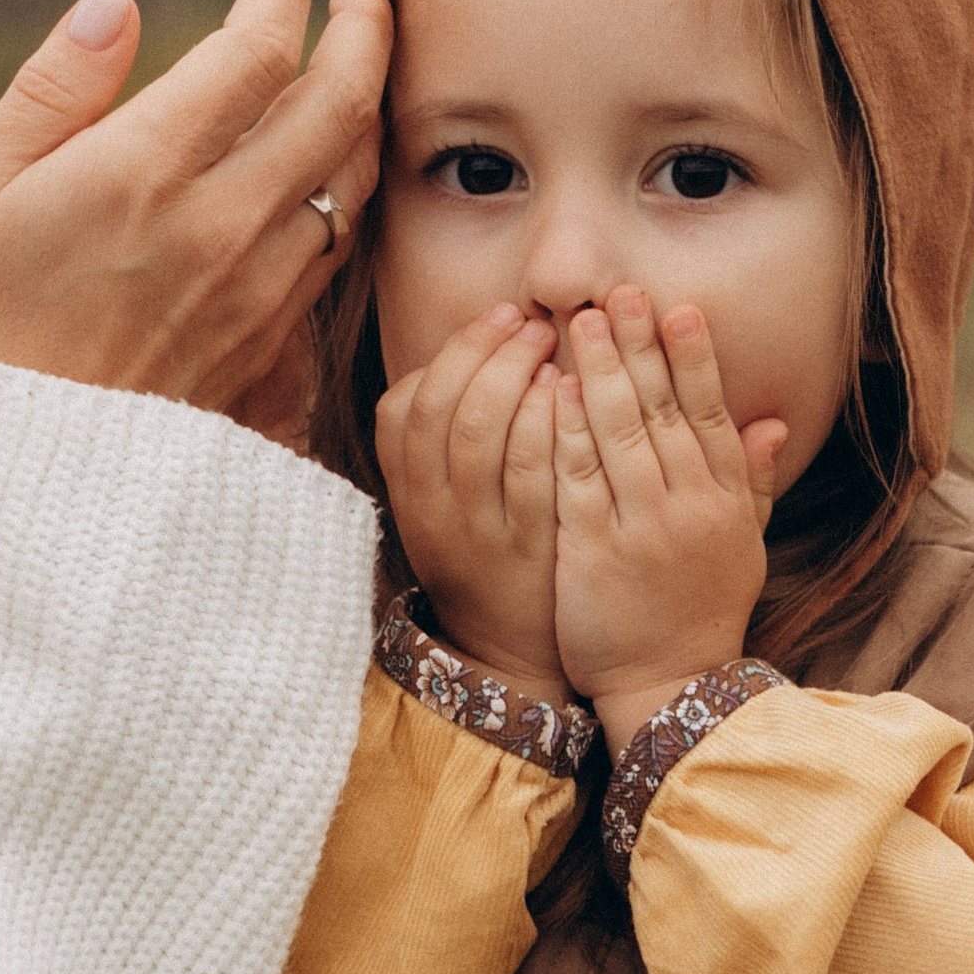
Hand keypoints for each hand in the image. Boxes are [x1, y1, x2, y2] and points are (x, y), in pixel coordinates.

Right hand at [0, 0, 386, 413]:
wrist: (12, 475)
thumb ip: (53, 86)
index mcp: (141, 173)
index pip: (257, 48)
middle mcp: (219, 224)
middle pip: (342, 98)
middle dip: (369, 17)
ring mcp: (256, 285)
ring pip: (356, 169)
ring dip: (373, 94)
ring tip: (365, 46)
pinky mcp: (269, 334)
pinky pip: (339, 236)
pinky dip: (353, 174)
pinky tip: (337, 148)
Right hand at [374, 305, 568, 700]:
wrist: (513, 654)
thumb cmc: (490, 559)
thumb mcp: (444, 506)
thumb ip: (449, 441)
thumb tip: (479, 350)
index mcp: (408, 493)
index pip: (404, 404)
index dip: (450, 353)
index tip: (497, 319)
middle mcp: (432, 509)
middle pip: (441, 406)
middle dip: (484, 349)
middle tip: (530, 321)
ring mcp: (477, 529)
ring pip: (479, 430)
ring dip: (515, 373)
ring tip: (553, 344)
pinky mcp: (526, 547)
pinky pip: (529, 471)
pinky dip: (546, 421)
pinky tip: (570, 391)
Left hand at [551, 289, 786, 749]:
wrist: (671, 685)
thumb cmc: (701, 612)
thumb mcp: (742, 546)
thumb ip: (752, 481)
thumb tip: (772, 422)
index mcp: (727, 499)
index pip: (712, 412)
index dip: (695, 358)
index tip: (679, 307)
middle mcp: (691, 505)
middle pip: (665, 409)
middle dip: (641, 346)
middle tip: (618, 292)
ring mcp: (644, 526)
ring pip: (622, 433)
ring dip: (601, 372)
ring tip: (581, 322)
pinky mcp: (597, 550)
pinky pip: (580, 478)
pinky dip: (567, 431)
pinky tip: (552, 391)